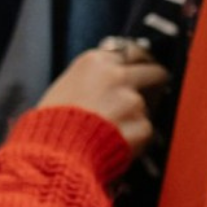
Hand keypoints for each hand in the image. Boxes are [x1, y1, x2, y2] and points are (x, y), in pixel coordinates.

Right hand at [36, 41, 168, 155]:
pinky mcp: (142, 125)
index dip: (137, 64)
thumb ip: (92, 78)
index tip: (141, 69)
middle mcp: (117, 76)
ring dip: (136, 116)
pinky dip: (135, 138)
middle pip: (153, 71)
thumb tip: (110, 78)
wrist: (56, 154)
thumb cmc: (52, 125)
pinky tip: (114, 143)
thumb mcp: (64, 87)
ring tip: (111, 130)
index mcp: (95, 62)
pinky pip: (145, 130)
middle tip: (150, 94)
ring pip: (147, 105)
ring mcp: (132, 100)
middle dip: (154, 82)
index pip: (132, 52)